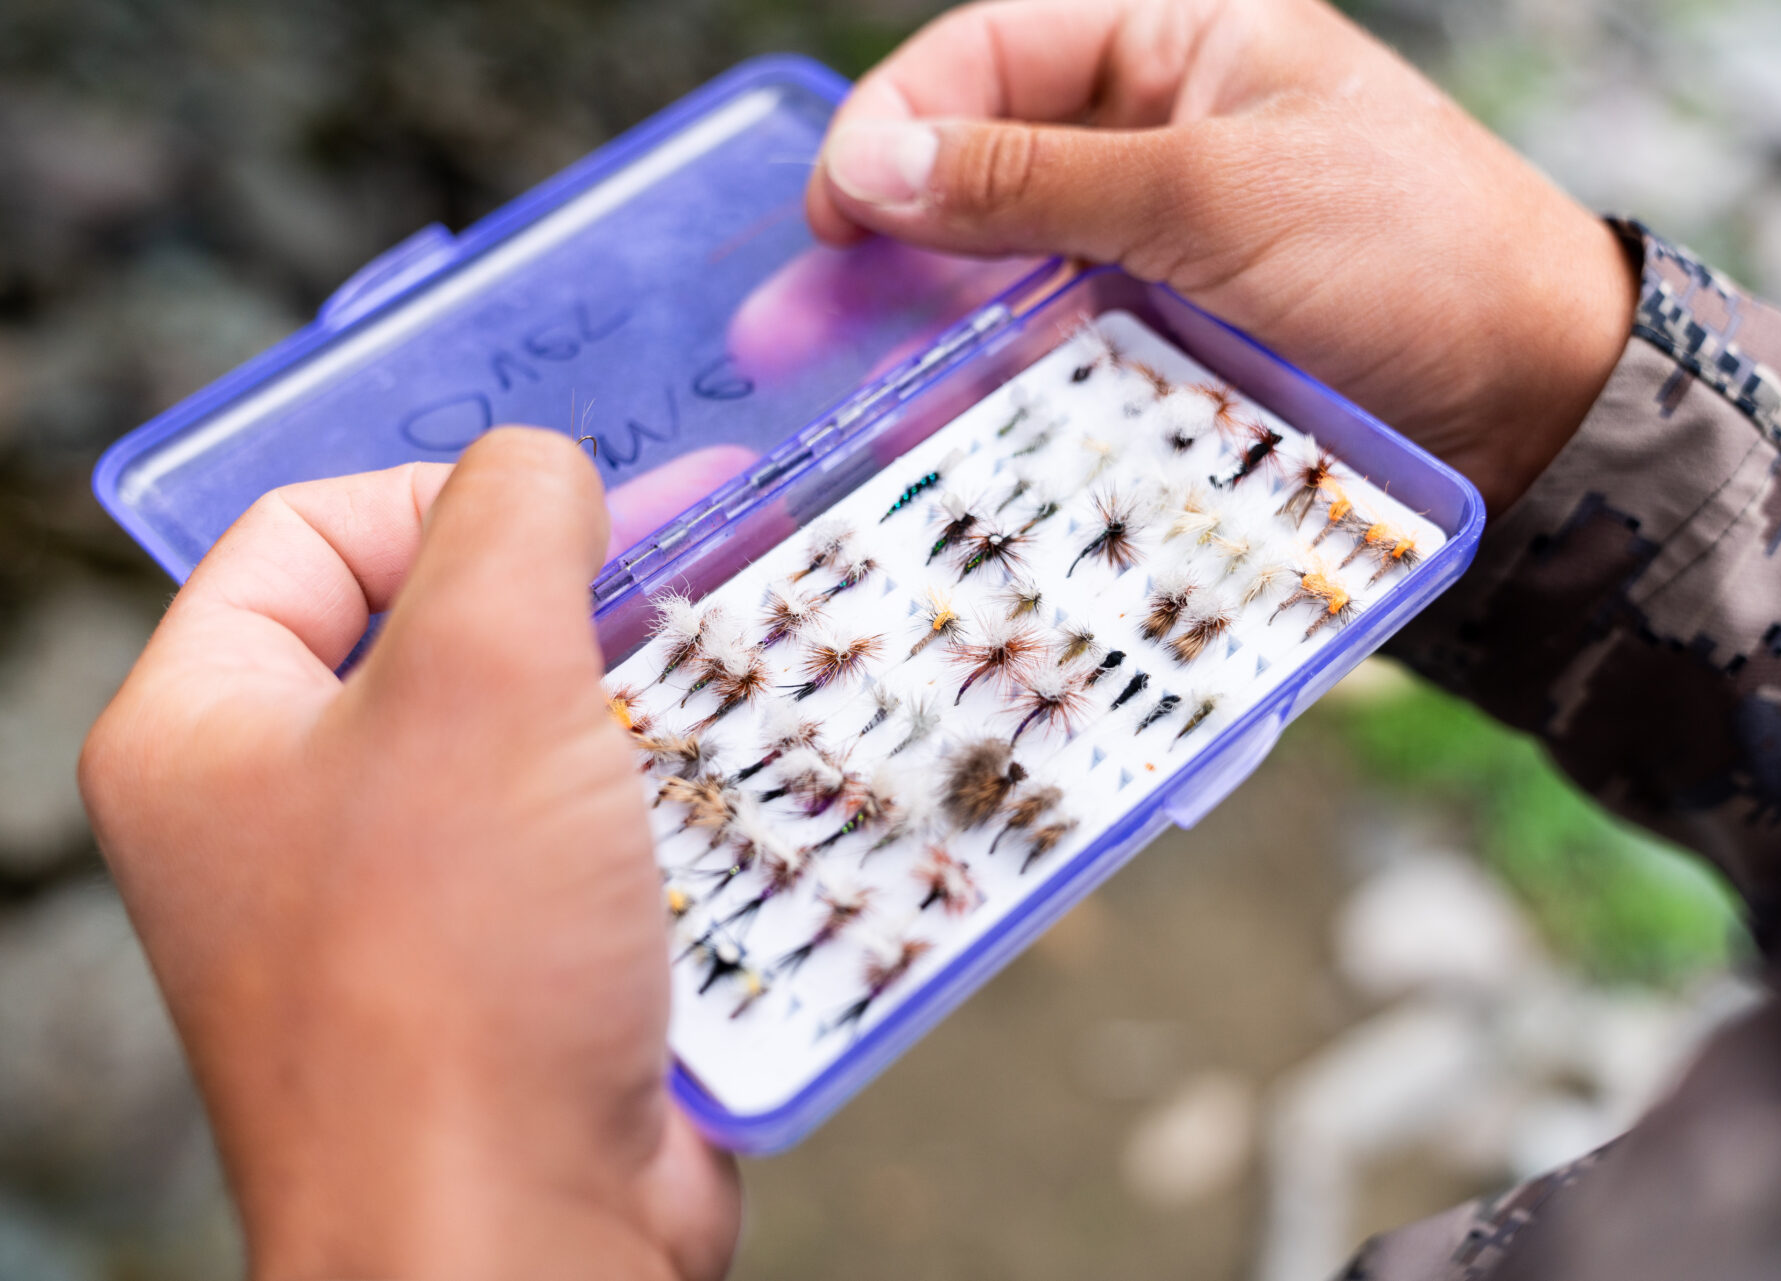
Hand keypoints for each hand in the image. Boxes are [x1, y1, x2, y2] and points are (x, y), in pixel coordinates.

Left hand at [79, 430, 738, 1280]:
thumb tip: (549, 473)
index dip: (445, 493)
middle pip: (439, 630)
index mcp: (208, 734)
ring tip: (757, 656)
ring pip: (536, 736)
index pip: (307, 532)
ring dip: (649, 692)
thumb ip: (510, 520)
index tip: (581, 519)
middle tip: (706, 551)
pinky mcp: (508, 969)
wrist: (518, 1242)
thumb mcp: (481, 679)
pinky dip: (672, 796)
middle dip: (582, 590)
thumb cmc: (457, 967)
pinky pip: (591, 838)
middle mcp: (287, 816)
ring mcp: (401, 902)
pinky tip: (761, 775)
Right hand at [806, 0, 1637, 518]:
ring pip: (1008, 262)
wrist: (1537, 403)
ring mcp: (1159, 242)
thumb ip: (1038, 181)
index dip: (899, 118)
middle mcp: (1156, 132)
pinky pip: (1055, 342)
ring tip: (849, 376)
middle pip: (982, 159)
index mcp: (1178, 39)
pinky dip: (996, 373)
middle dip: (891, 229)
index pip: (995, 48)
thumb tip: (871, 166)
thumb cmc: (1410, 255)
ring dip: (931, 313)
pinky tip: (941, 415)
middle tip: (807, 317)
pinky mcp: (1169, 337)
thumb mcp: (1215, 193)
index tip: (834, 211)